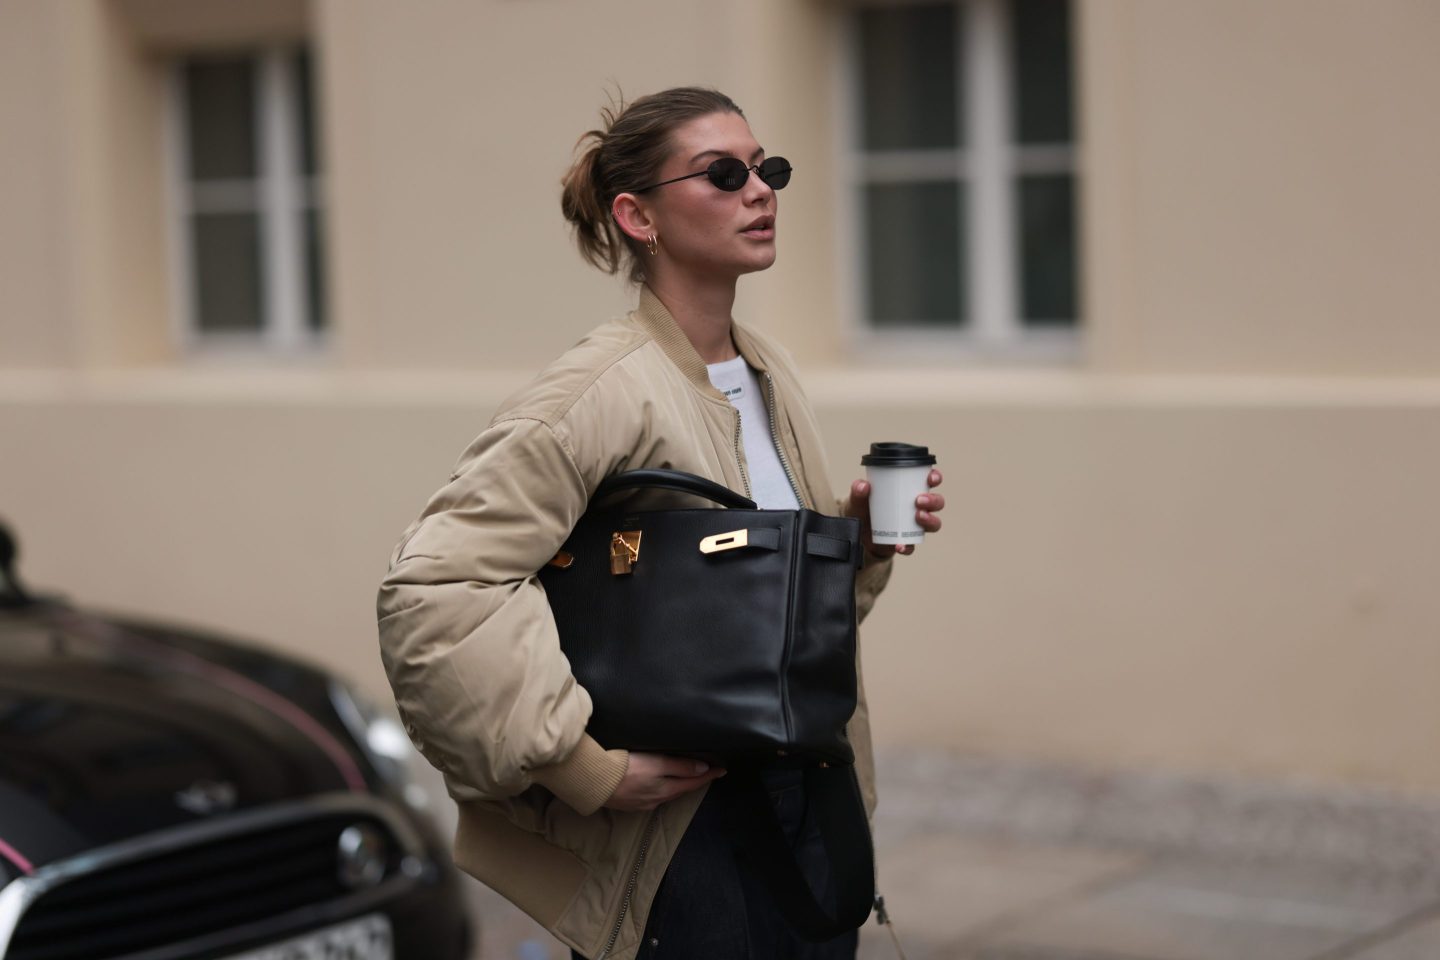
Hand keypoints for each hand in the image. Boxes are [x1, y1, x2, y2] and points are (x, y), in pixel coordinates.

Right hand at [602, 753, 725, 811]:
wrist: (594, 782)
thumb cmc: (627, 768)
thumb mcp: (657, 763)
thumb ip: (680, 766)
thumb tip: (703, 768)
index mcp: (666, 790)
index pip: (693, 783)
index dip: (708, 775)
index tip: (722, 770)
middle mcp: (656, 800)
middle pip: (681, 790)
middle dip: (694, 781)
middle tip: (707, 772)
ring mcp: (641, 804)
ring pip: (666, 793)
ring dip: (678, 785)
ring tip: (686, 776)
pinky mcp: (629, 803)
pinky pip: (652, 795)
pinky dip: (662, 788)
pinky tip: (658, 783)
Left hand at [844, 469, 944, 557]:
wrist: (856, 533)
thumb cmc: (862, 509)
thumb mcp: (857, 499)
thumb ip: (858, 491)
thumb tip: (863, 486)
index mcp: (909, 490)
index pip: (929, 481)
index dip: (935, 478)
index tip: (931, 478)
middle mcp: (917, 507)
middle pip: (937, 502)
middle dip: (933, 501)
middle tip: (919, 500)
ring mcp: (914, 525)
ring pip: (933, 523)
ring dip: (930, 520)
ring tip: (918, 517)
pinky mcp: (906, 541)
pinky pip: (913, 546)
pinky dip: (908, 546)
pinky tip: (899, 545)